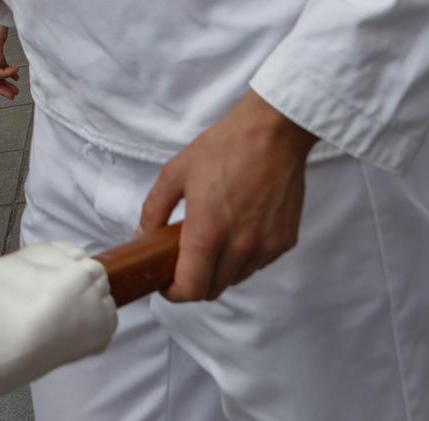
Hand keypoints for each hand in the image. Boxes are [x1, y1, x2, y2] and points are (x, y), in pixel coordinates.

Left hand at [137, 91, 316, 301]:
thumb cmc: (222, 149)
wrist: (272, 134)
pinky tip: (235, 231)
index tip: (165, 282)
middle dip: (194, 282)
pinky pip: (258, 264)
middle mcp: (241, 246)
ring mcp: (266, 246)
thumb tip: (143, 236)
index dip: (174, 293)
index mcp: (209, 231)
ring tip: (210, 241)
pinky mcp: (285, 241)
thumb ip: (154, 209)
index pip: (192, 288)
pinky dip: (243, 258)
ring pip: (236, 278)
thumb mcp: (175, 173)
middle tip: (182, 260)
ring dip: (219, 270)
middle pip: (213, 289)